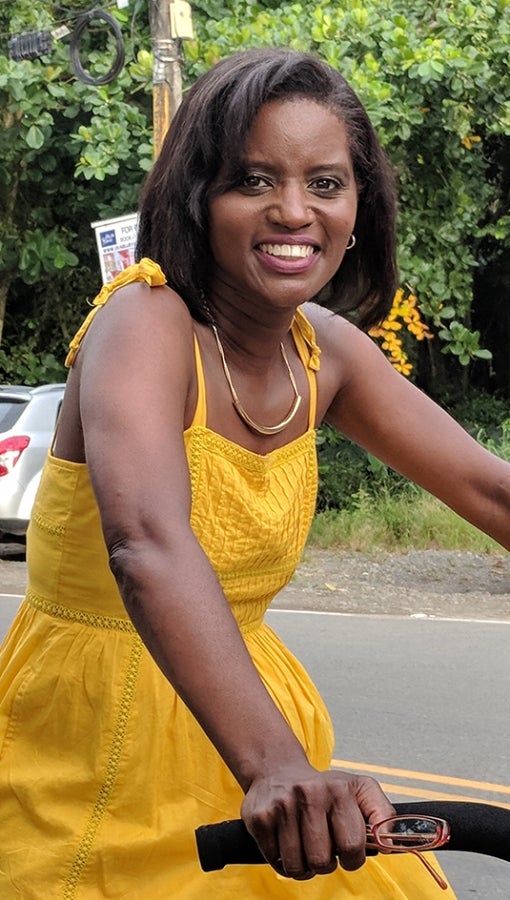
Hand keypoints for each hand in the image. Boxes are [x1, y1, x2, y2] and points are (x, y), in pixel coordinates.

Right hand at [241, 764, 394, 879]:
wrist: (276, 770)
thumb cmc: (322, 788)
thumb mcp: (359, 790)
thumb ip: (383, 814)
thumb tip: (394, 842)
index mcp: (339, 789)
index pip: (353, 846)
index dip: (353, 858)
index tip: (348, 850)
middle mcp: (310, 794)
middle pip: (323, 861)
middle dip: (325, 863)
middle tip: (322, 846)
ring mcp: (283, 805)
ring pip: (298, 866)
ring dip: (303, 866)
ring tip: (304, 845)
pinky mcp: (260, 818)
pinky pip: (275, 861)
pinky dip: (282, 860)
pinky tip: (286, 841)